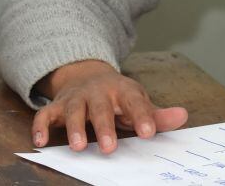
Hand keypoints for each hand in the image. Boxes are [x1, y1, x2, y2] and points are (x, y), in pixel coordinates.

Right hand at [32, 59, 187, 153]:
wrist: (87, 75)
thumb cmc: (117, 96)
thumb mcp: (138, 101)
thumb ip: (158, 115)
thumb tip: (183, 117)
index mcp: (123, 90)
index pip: (134, 102)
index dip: (142, 116)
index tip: (149, 133)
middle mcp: (98, 92)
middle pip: (101, 108)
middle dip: (105, 127)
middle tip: (110, 148)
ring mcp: (76, 98)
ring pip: (73, 110)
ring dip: (75, 128)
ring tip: (79, 147)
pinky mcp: (56, 106)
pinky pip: (44, 114)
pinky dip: (41, 126)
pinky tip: (41, 142)